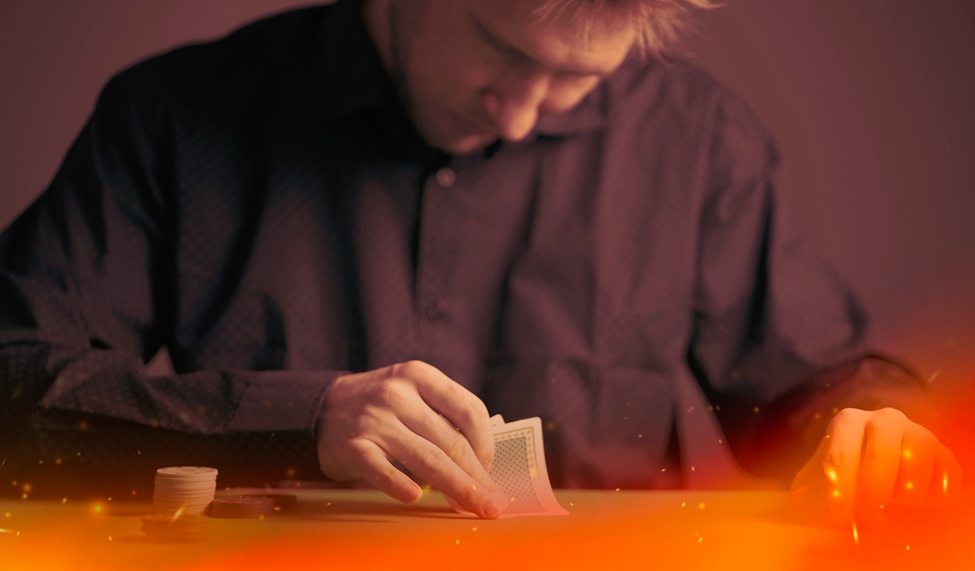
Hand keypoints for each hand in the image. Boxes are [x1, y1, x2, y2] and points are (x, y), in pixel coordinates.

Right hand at [315, 360, 507, 518]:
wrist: (321, 409)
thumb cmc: (382, 407)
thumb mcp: (413, 394)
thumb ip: (444, 420)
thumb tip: (483, 469)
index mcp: (420, 376)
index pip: (468, 410)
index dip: (486, 444)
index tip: (488, 469)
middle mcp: (398, 394)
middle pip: (451, 441)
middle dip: (477, 477)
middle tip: (492, 503)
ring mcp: (374, 419)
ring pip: (426, 458)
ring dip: (455, 487)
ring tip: (471, 508)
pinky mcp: (353, 446)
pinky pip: (381, 470)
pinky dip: (399, 484)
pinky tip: (415, 498)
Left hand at [789, 407, 961, 527]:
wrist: (880, 473)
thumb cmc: (844, 480)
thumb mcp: (818, 484)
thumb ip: (807, 494)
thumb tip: (803, 509)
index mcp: (847, 422)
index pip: (840, 457)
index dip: (841, 493)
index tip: (842, 519)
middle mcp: (884, 419)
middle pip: (881, 456)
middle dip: (873, 496)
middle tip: (870, 521)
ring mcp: (917, 431)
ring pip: (916, 465)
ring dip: (904, 494)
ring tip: (893, 503)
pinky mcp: (942, 450)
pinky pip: (947, 475)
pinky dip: (935, 495)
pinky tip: (919, 501)